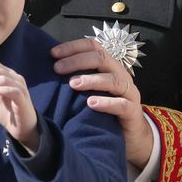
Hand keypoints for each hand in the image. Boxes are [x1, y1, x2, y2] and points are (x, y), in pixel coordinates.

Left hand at [52, 37, 152, 166]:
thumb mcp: (89, 89)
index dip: (73, 47)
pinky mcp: (133, 112)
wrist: (129, 135)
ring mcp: (129, 93)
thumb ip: (74, 76)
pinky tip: (91, 103)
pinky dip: (106, 102)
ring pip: (114, 79)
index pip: (93, 46)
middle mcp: (120, 75)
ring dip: (91, 79)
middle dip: (78, 61)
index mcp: (108, 66)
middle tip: (57, 69)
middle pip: (102, 58)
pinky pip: (122, 105)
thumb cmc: (103, 108)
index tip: (52, 53)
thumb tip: (49, 67)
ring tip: (73, 84)